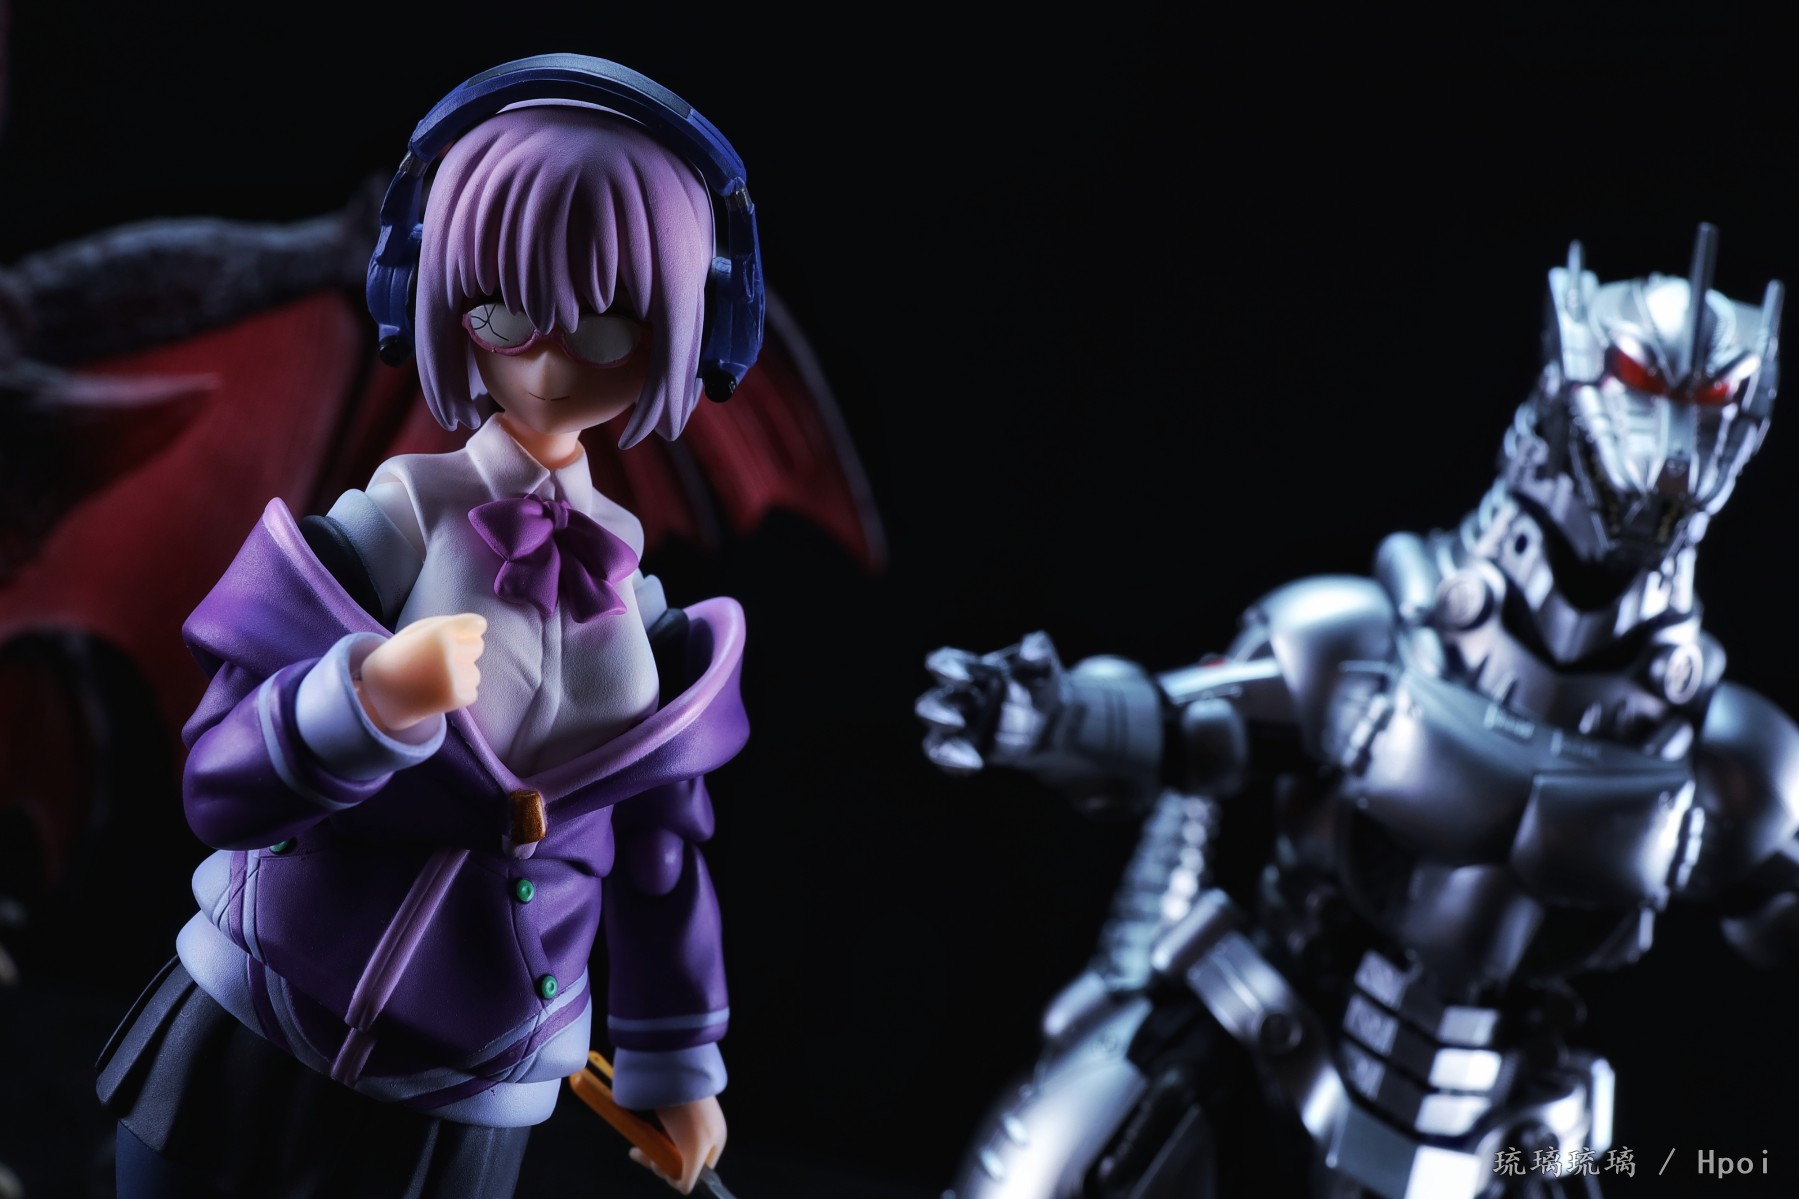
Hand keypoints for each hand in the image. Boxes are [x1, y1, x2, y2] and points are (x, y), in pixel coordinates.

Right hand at [357, 613, 485, 732]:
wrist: (378, 694)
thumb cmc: (400, 656)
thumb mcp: (416, 630)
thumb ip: (448, 624)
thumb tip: (479, 628)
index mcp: (439, 634)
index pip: (477, 625)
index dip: (469, 628)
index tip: (459, 633)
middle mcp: (448, 656)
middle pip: (478, 646)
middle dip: (463, 650)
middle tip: (436, 658)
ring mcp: (452, 679)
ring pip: (475, 672)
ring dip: (460, 674)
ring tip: (433, 677)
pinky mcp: (455, 699)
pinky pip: (472, 691)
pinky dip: (458, 692)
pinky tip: (436, 691)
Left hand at [629, 1096, 725, 1193]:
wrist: (672, 1074)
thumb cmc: (688, 1114)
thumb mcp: (696, 1150)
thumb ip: (692, 1175)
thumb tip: (684, 1189)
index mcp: (714, 1141)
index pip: (697, 1172)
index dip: (680, 1175)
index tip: (664, 1169)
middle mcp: (700, 1134)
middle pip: (679, 1162)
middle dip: (661, 1164)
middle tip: (647, 1157)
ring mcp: (682, 1124)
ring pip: (664, 1151)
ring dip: (650, 1155)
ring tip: (637, 1152)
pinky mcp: (666, 1115)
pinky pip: (655, 1138)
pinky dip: (645, 1144)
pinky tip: (636, 1147)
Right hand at [917, 631, 1065, 775]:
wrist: (1057, 722)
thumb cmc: (1042, 684)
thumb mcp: (1046, 664)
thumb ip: (1039, 653)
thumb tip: (1030, 654)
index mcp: (971, 670)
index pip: (947, 663)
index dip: (946, 669)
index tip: (963, 679)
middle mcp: (960, 699)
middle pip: (930, 705)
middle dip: (936, 714)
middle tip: (955, 723)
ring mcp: (962, 729)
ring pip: (935, 741)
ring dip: (945, 752)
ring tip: (971, 762)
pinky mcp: (969, 752)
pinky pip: (951, 761)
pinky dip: (956, 765)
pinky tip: (974, 766)